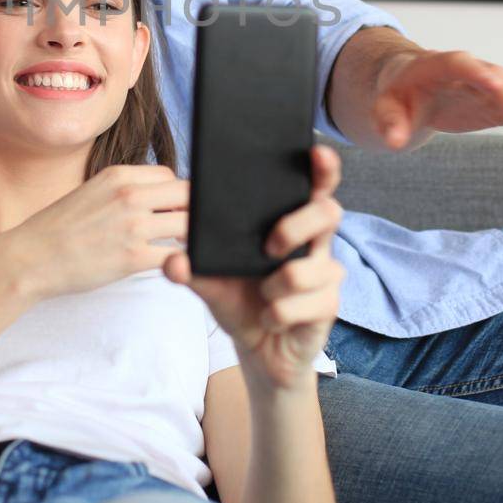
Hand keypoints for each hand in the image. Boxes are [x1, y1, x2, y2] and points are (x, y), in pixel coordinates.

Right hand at [0, 164, 188, 301]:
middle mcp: (128, 195)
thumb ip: (122, 190)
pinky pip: (176, 256)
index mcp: (117, 176)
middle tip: (184, 230)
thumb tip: (153, 197)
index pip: (169, 176)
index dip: (175, 194)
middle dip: (190, 211)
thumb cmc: (57, 229)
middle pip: (186, 194)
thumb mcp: (91, 192)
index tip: (172, 211)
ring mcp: (132, 226)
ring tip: (180, 247)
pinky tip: (173, 266)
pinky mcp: (133, 257)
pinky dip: (181, 261)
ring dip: (189, 237)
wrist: (29, 258)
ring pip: (187, 224)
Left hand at [163, 145, 345, 390]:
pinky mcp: (329, 305)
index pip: (313, 187)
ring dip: (277, 286)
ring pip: (312, 267)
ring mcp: (326, 273)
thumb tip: (172, 261)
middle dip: (297, 225)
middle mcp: (314, 243)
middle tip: (269, 246)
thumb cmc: (241, 301)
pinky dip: (278, 313)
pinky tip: (272, 318)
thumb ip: (191, 268)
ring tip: (263, 295)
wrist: (259, 350)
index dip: (322, 168)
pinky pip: (306, 303)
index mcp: (290, 222)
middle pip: (329, 212)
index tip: (316, 152)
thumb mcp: (210, 282)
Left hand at [373, 49, 502, 155]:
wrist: (412, 86)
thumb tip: (394, 140)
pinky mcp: (501, 103)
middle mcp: (475, 71)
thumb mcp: (384, 107)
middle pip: (501, 83)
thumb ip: (388, 122)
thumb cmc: (397, 93)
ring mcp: (492, 86)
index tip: (501, 86)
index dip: (482, 74)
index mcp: (442, 64)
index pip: (464, 65)